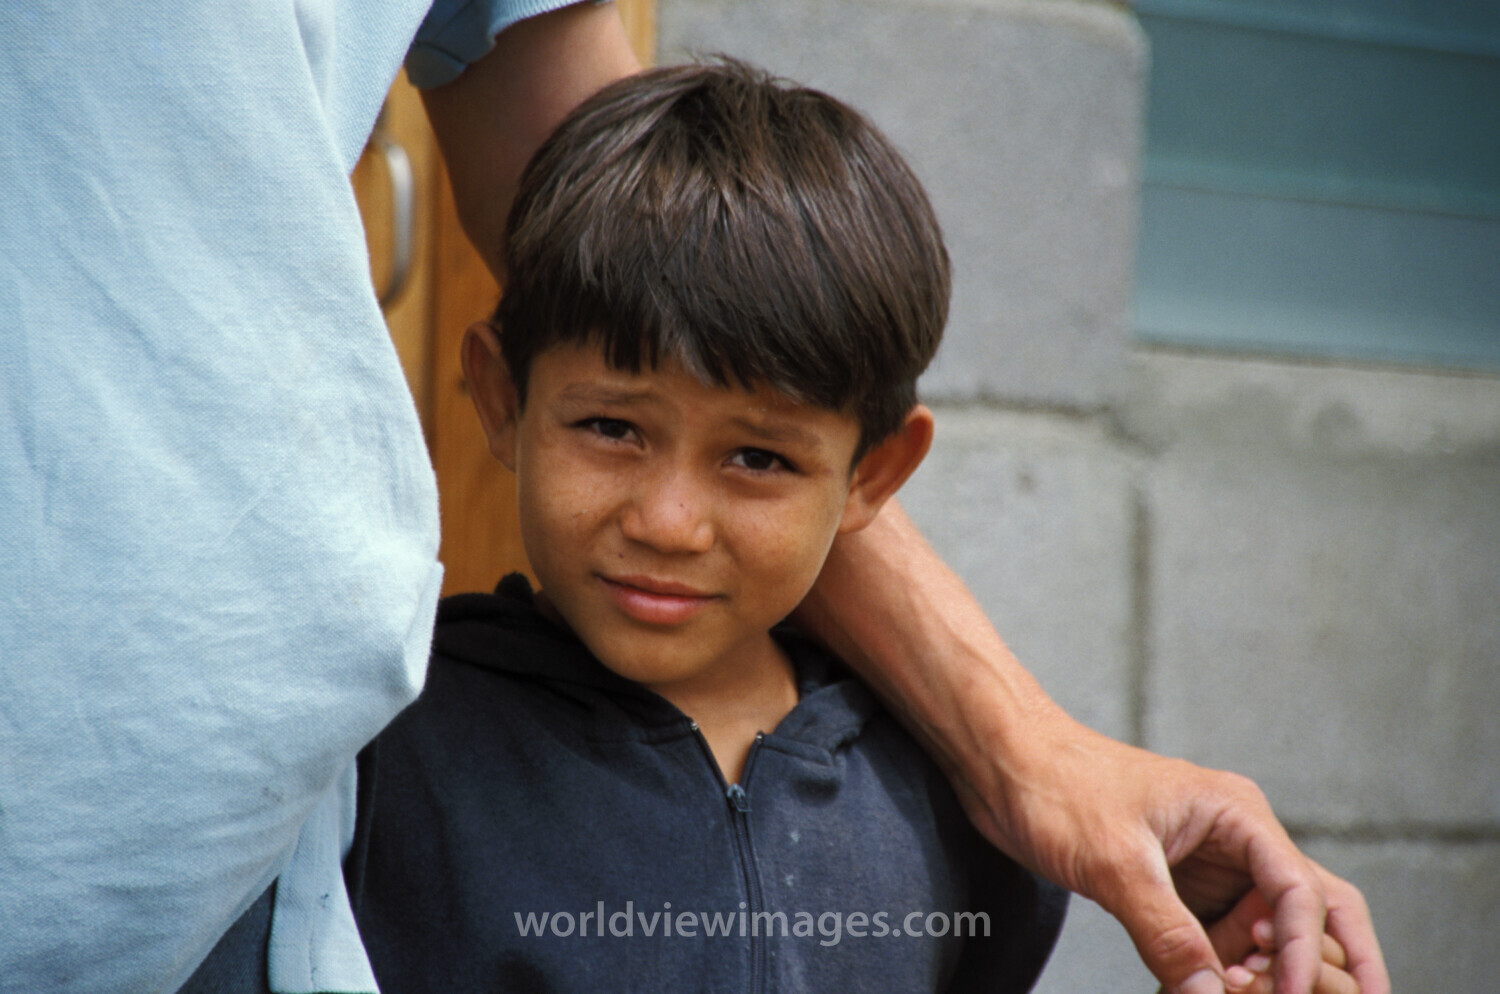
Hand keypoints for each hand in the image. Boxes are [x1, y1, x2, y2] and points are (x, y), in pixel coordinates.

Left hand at [951, 714, 1387, 993]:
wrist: (1003, 762)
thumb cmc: (1056, 784)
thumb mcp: (1113, 862)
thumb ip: (1164, 930)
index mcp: (1236, 815)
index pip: (1300, 892)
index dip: (1303, 951)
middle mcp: (1235, 839)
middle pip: (1311, 909)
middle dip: (1318, 963)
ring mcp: (1208, 866)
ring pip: (1265, 933)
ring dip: (1258, 972)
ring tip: (1229, 991)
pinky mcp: (1176, 888)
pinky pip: (1217, 940)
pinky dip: (1216, 972)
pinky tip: (1193, 989)